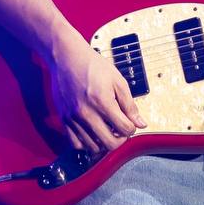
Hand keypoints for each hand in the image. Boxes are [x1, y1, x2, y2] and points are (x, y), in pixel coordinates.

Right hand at [45, 27, 146, 153]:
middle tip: (120, 131)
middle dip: (120, 140)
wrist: (67, 57)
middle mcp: (86, 113)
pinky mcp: (63, 120)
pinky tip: (92, 133)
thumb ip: (129, 105)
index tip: (130, 123)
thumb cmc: (92, 66)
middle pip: (109, 143)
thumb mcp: (117, 81)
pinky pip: (75, 144)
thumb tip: (140, 123)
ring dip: (103, 142)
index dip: (132, 128)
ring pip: (93, 147)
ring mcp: (73, 118)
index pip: (125, 129)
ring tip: (107, 130)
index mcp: (102, 102)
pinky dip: (86, 143)